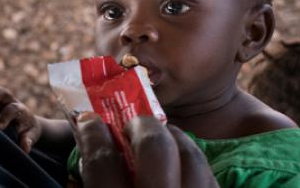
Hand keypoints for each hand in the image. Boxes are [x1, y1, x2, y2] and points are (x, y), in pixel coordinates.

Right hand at [0, 81, 40, 152]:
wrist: (26, 123)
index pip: (13, 108)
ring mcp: (0, 97)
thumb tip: (25, 147)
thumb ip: (28, 140)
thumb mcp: (30, 136)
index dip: (5, 116)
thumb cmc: (26, 132)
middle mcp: (10, 100)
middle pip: (2, 91)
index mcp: (20, 111)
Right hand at [76, 113, 218, 187]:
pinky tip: (183, 161)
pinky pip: (211, 178)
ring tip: (160, 134)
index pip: (102, 161)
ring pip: (191, 157)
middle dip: (141, 124)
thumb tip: (90, 150)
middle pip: (154, 147)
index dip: (92, 133)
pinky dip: (194, 163)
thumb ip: (95, 184)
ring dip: (174, 138)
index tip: (88, 119)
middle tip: (129, 121)